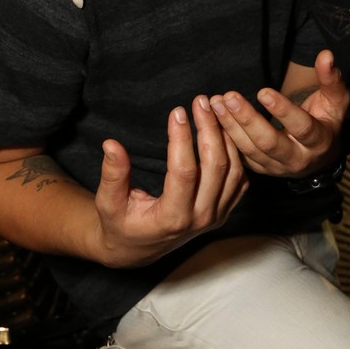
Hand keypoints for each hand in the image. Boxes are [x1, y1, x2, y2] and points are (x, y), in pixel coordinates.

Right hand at [92, 100, 247, 266]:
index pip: (184, 172)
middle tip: (200, 100)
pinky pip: (240, 177)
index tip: (177, 111)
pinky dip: (236, 150)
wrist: (139, 247)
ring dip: (226, 135)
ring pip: (234, 169)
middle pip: (216, 166)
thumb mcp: (109, 203)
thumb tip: (111, 144)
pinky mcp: (225, 210)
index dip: (181, 139)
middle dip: (209, 128)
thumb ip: (113, 175)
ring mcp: (217, 215)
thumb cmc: (121, 223)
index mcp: (172, 218)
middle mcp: (201, 219)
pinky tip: (223, 127)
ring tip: (214, 107)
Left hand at [209, 51, 348, 176]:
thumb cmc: (327, 120)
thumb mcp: (336, 101)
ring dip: (230, 126)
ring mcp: (276, 167)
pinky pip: (239, 157)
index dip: (282, 111)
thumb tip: (326, 55)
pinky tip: (211, 119)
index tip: (262, 92)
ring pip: (250, 150)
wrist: (320, 156)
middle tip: (229, 97)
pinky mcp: (260, 169)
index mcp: (318, 142)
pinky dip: (224, 138)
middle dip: (247, 119)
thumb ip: (331, 79)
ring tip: (216, 103)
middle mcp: (297, 159)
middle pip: (269, 143)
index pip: (301, 128)